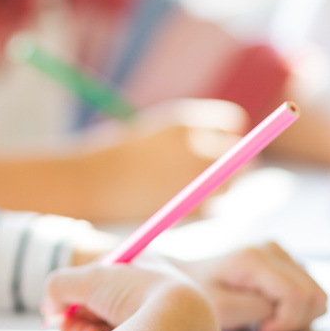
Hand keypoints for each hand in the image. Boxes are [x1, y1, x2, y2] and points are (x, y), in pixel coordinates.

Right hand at [43, 261, 218, 330]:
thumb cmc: (137, 295)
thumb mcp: (89, 279)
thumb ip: (60, 286)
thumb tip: (50, 308)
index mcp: (148, 271)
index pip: (107, 279)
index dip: (82, 291)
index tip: (62, 303)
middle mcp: (156, 299)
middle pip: (105, 309)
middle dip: (80, 318)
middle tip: (67, 324)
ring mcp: (162, 330)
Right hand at [86, 99, 247, 220]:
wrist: (91, 182)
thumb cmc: (120, 156)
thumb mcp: (158, 132)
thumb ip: (193, 136)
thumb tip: (230, 148)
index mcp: (186, 122)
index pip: (231, 122)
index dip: (227, 135)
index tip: (220, 143)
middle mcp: (195, 147)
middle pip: (238, 156)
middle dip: (234, 163)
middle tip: (218, 171)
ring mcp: (195, 179)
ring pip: (228, 185)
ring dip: (218, 187)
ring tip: (187, 188)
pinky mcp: (190, 207)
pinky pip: (212, 208)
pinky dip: (203, 207)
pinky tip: (177, 203)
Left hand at [169, 243, 327, 330]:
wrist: (186, 275)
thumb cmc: (199, 293)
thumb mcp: (218, 309)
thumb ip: (253, 310)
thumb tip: (283, 309)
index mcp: (255, 258)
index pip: (298, 296)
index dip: (286, 323)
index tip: (260, 330)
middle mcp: (273, 248)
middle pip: (315, 295)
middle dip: (294, 321)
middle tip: (262, 326)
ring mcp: (280, 251)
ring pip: (317, 295)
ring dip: (297, 315)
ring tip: (264, 317)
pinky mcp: (284, 259)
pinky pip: (309, 290)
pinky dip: (295, 307)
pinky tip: (269, 308)